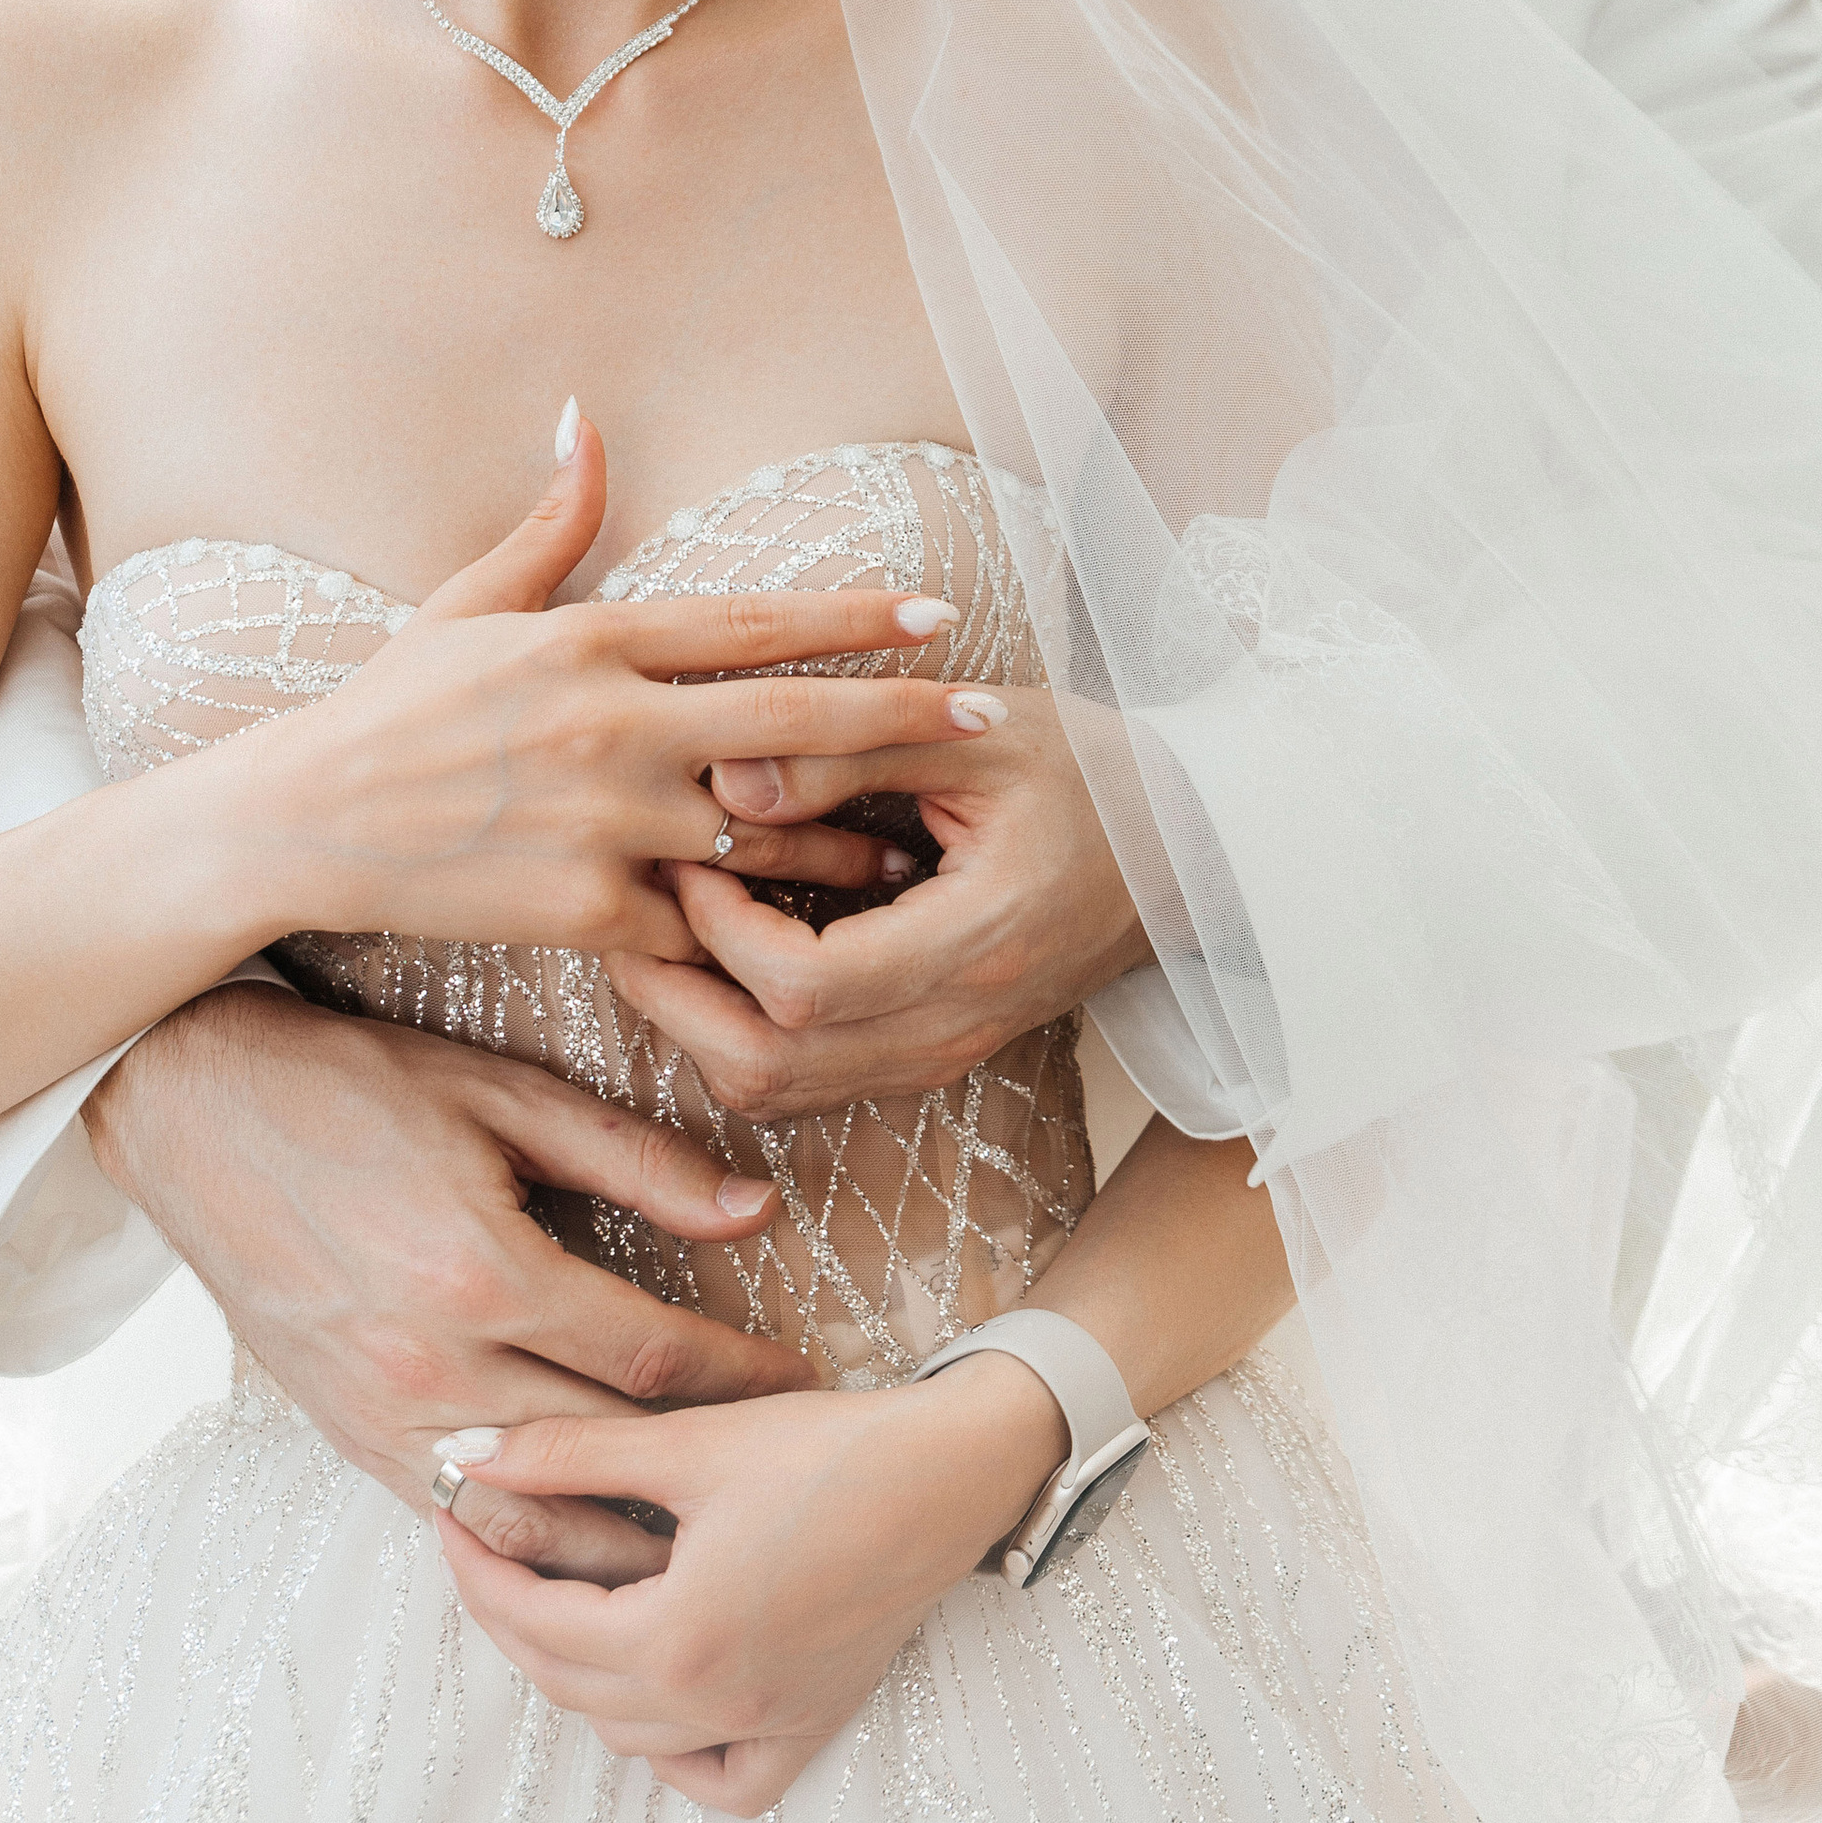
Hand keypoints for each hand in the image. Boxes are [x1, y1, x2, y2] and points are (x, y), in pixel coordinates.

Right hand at [83, 983, 815, 1519]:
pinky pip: (457, 1526)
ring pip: (532, 1524)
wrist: (193, 1108)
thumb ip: (637, 1161)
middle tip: (781, 1476)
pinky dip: (532, 1547)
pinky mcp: (347, 1440)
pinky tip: (589, 1547)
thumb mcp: (504, 1095)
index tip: (803, 1380)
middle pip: (605, 1455)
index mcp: (482, 1272)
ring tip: (708, 1544)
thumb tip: (756, 1212)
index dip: (741, 1376)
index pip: (651, 1357)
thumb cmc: (353, 1085)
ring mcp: (383, 1418)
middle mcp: (432, 1366)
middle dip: (704, 1470)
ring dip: (623, 1543)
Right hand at [235, 411, 990, 964]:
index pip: (754, 622)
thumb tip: (587, 416)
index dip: (855, 617)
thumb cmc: (393, 706)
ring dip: (845, 843)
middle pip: (793, 721)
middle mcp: (612, 725)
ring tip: (914, 853)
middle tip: (987, 718)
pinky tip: (805, 938)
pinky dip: (745, 928)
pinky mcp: (588, 909)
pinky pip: (695, 920)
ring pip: (764, 833)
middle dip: (901, 720)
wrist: (307, 822)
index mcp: (593, 641)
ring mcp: (604, 821)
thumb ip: (554, 519)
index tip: (937, 611)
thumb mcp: (471, 601)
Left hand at [434, 1354, 1065, 1812]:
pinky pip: (723, 1778)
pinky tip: (659, 1695)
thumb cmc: (829, 1449)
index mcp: (678, 1638)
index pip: (536, 1625)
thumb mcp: (688, 1442)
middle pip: (570, 1684)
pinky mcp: (813, 1721)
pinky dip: (677, 1755)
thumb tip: (465, 1454)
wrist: (954, 1471)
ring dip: (578, 1674)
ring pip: (631, 1735)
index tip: (450, 1516)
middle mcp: (718, 1702)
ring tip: (556, 1597)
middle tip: (487, 1548)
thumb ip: (567, 1454)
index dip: (479, 1572)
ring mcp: (769, 1722)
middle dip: (513, 1616)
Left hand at [605, 687, 1149, 1120]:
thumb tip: (724, 776)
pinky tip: (721, 952)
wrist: (1185, 853)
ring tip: (659, 925)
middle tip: (636, 903)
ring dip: (695, 1021)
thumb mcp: (976, 730)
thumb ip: (849, 749)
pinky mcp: (927, 1057)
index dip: (723, 927)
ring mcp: (941, 1053)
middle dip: (676, 993)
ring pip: (774, 1092)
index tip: (693, 845)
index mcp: (978, 940)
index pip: (805, 985)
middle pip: (769, 1067)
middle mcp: (954, 1023)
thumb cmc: (1085, 771)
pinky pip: (804, 1081)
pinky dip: (739, 1032)